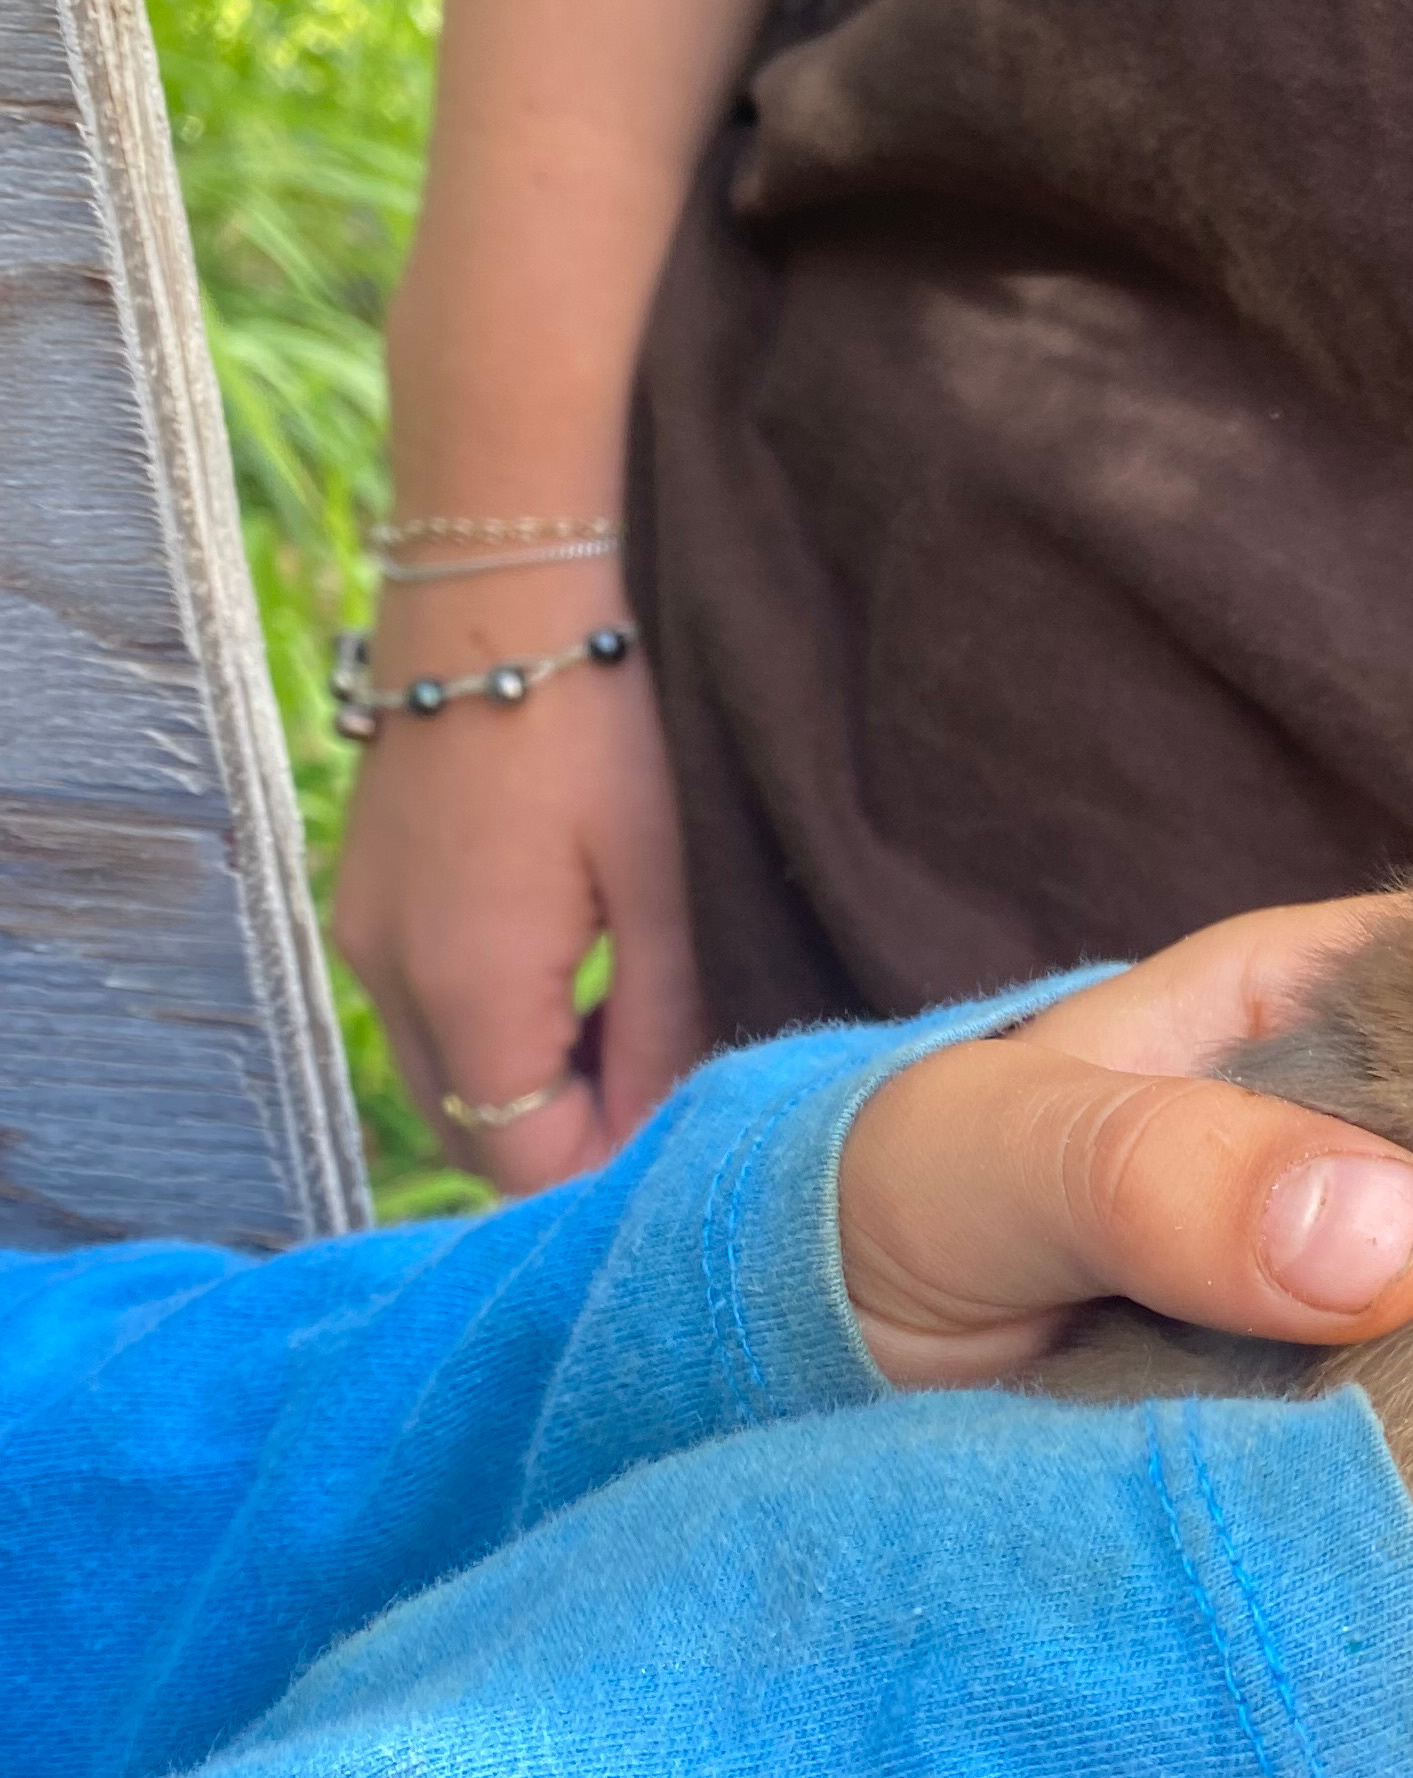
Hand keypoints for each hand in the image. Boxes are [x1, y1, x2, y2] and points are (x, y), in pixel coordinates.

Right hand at [331, 564, 705, 1196]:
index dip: (608, 1169)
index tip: (685, 1131)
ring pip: (446, 1086)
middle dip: (568, 1140)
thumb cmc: (590, 734)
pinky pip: (424, 1023)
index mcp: (469, 987)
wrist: (489, 608)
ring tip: (627, 1023)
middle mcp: (393, 983)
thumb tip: (667, 1125)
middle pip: (474, 1139)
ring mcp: (366, 946)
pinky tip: (568, 981)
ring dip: (532, 1091)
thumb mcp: (652, 885)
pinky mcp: (363, 911)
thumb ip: (655, 1021)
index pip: (524, 1161)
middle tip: (666, 1080)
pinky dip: (493, 1036)